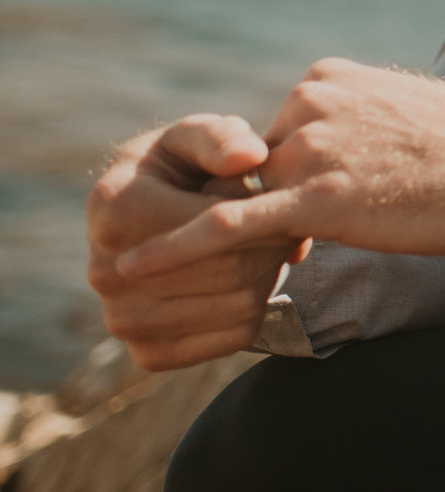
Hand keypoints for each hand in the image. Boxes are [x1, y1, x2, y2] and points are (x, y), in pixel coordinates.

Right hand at [87, 114, 308, 370]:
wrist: (150, 221)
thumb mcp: (195, 137)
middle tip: (291, 227)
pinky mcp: (148, 353)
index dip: (267, 212)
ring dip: (271, 276)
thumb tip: (250, 156)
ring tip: (270, 249)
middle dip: (274, 246)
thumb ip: (221, 138)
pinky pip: (232, 339)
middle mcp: (106, 272)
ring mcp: (122, 319)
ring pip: (239, 307)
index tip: (290, 198)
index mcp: (114, 210)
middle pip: (234, 271)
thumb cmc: (181, 168)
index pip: (218, 226)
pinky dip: (258, 310)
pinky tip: (251, 280)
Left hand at [109, 59, 444, 283]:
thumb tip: (348, 156)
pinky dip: (176, 248)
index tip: (323, 204)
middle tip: (324, 236)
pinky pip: (230, 226)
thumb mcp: (402, 115)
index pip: (281, 134)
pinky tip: (135, 266)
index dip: (295, 178)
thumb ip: (356, 125)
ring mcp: (311, 149)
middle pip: (260, 166)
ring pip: (246, 198)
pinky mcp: (318, 199)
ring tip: (243, 258)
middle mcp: (309, 101)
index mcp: (328, 77)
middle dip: (275, 207)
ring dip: (246, 233)